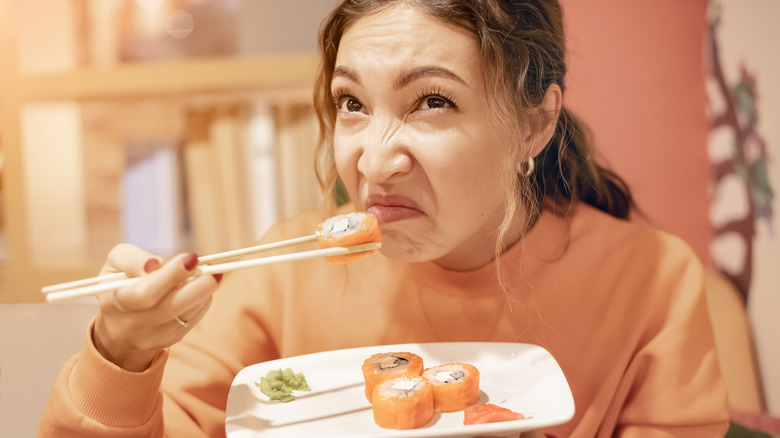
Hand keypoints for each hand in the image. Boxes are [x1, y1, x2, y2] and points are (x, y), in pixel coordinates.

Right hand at [93, 244, 221, 371]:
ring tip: (207, 274)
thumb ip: (134, 259)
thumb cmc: (120, 284)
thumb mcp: (117, 263)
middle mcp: (129, 326)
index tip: (192, 259)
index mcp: (113, 303)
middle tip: (211, 268)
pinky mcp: (168, 341)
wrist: (119, 322)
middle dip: (196, 286)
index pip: (144, 293)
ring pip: (185, 315)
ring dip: (202, 292)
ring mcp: (150, 338)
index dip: (171, 275)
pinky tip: (199, 289)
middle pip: (169, 308)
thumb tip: (158, 264)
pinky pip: (192, 320)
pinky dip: (201, 302)